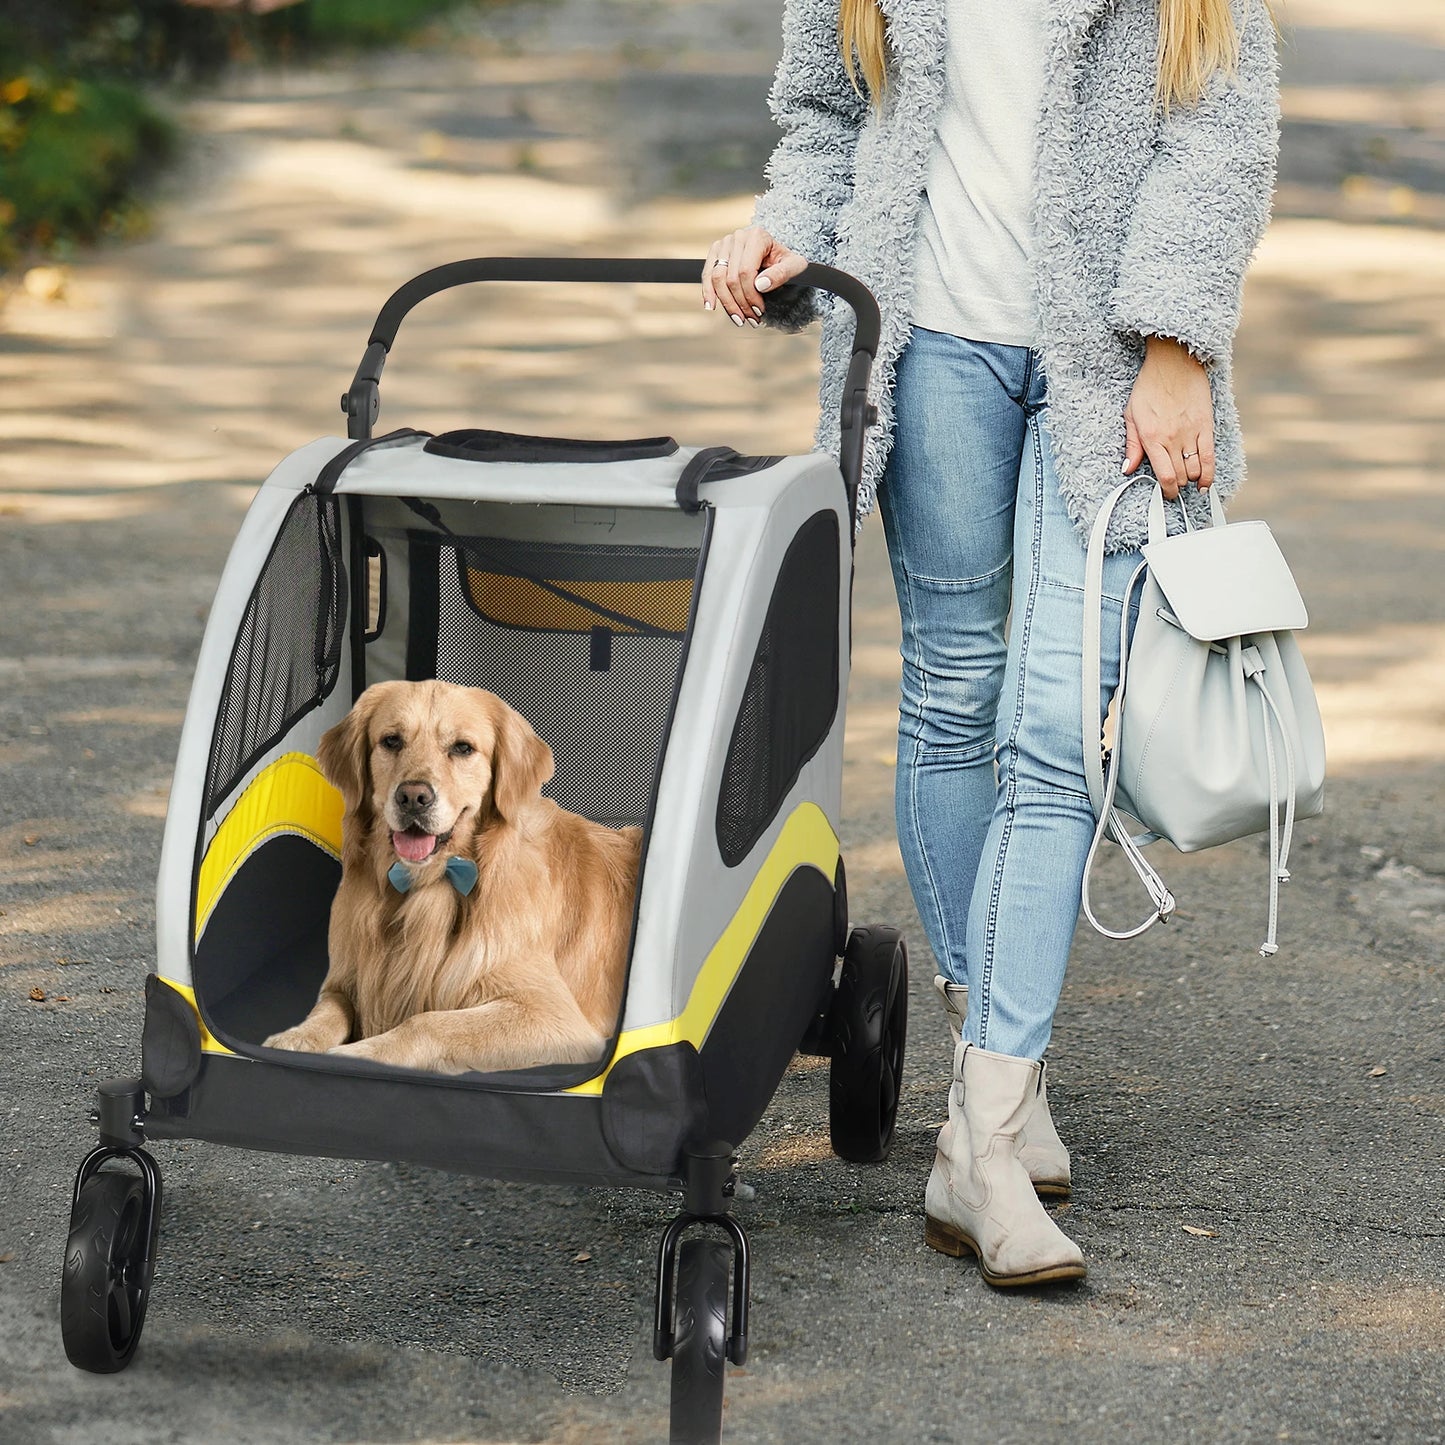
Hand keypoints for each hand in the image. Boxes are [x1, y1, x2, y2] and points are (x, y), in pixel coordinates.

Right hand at [701, 226, 807, 327]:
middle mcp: (738, 237)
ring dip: (726, 303)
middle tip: (751, 319)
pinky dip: (708, 291)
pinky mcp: (716, 252)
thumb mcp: (794, 266)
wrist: (776, 252)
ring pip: (717, 278)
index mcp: (757, 237)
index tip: (759, 311)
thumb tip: (760, 285)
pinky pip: (708, 274)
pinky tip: (711, 306)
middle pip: (731, 277)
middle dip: (740, 303)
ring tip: (738, 318)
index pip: (746, 271)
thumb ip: (782, 274)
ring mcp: (725, 243)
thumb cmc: (785, 260)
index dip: (750, 295)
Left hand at [1122, 336, 1214, 498]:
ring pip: (1195, 469)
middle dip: (1177, 487)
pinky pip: (1210, 455)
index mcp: (1152, 438)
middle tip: (1174, 489)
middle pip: (1180, 475)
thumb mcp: (1131, 415)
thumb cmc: (1149, 387)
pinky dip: (1209, 472)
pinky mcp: (1206, 425)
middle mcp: (1173, 439)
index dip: (1167, 490)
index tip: (1166, 494)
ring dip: (1191, 480)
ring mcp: (1191, 433)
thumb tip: (1127, 469)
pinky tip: (1205, 482)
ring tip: (1187, 482)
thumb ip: (1131, 445)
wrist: (1173, 363)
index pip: (1164, 475)